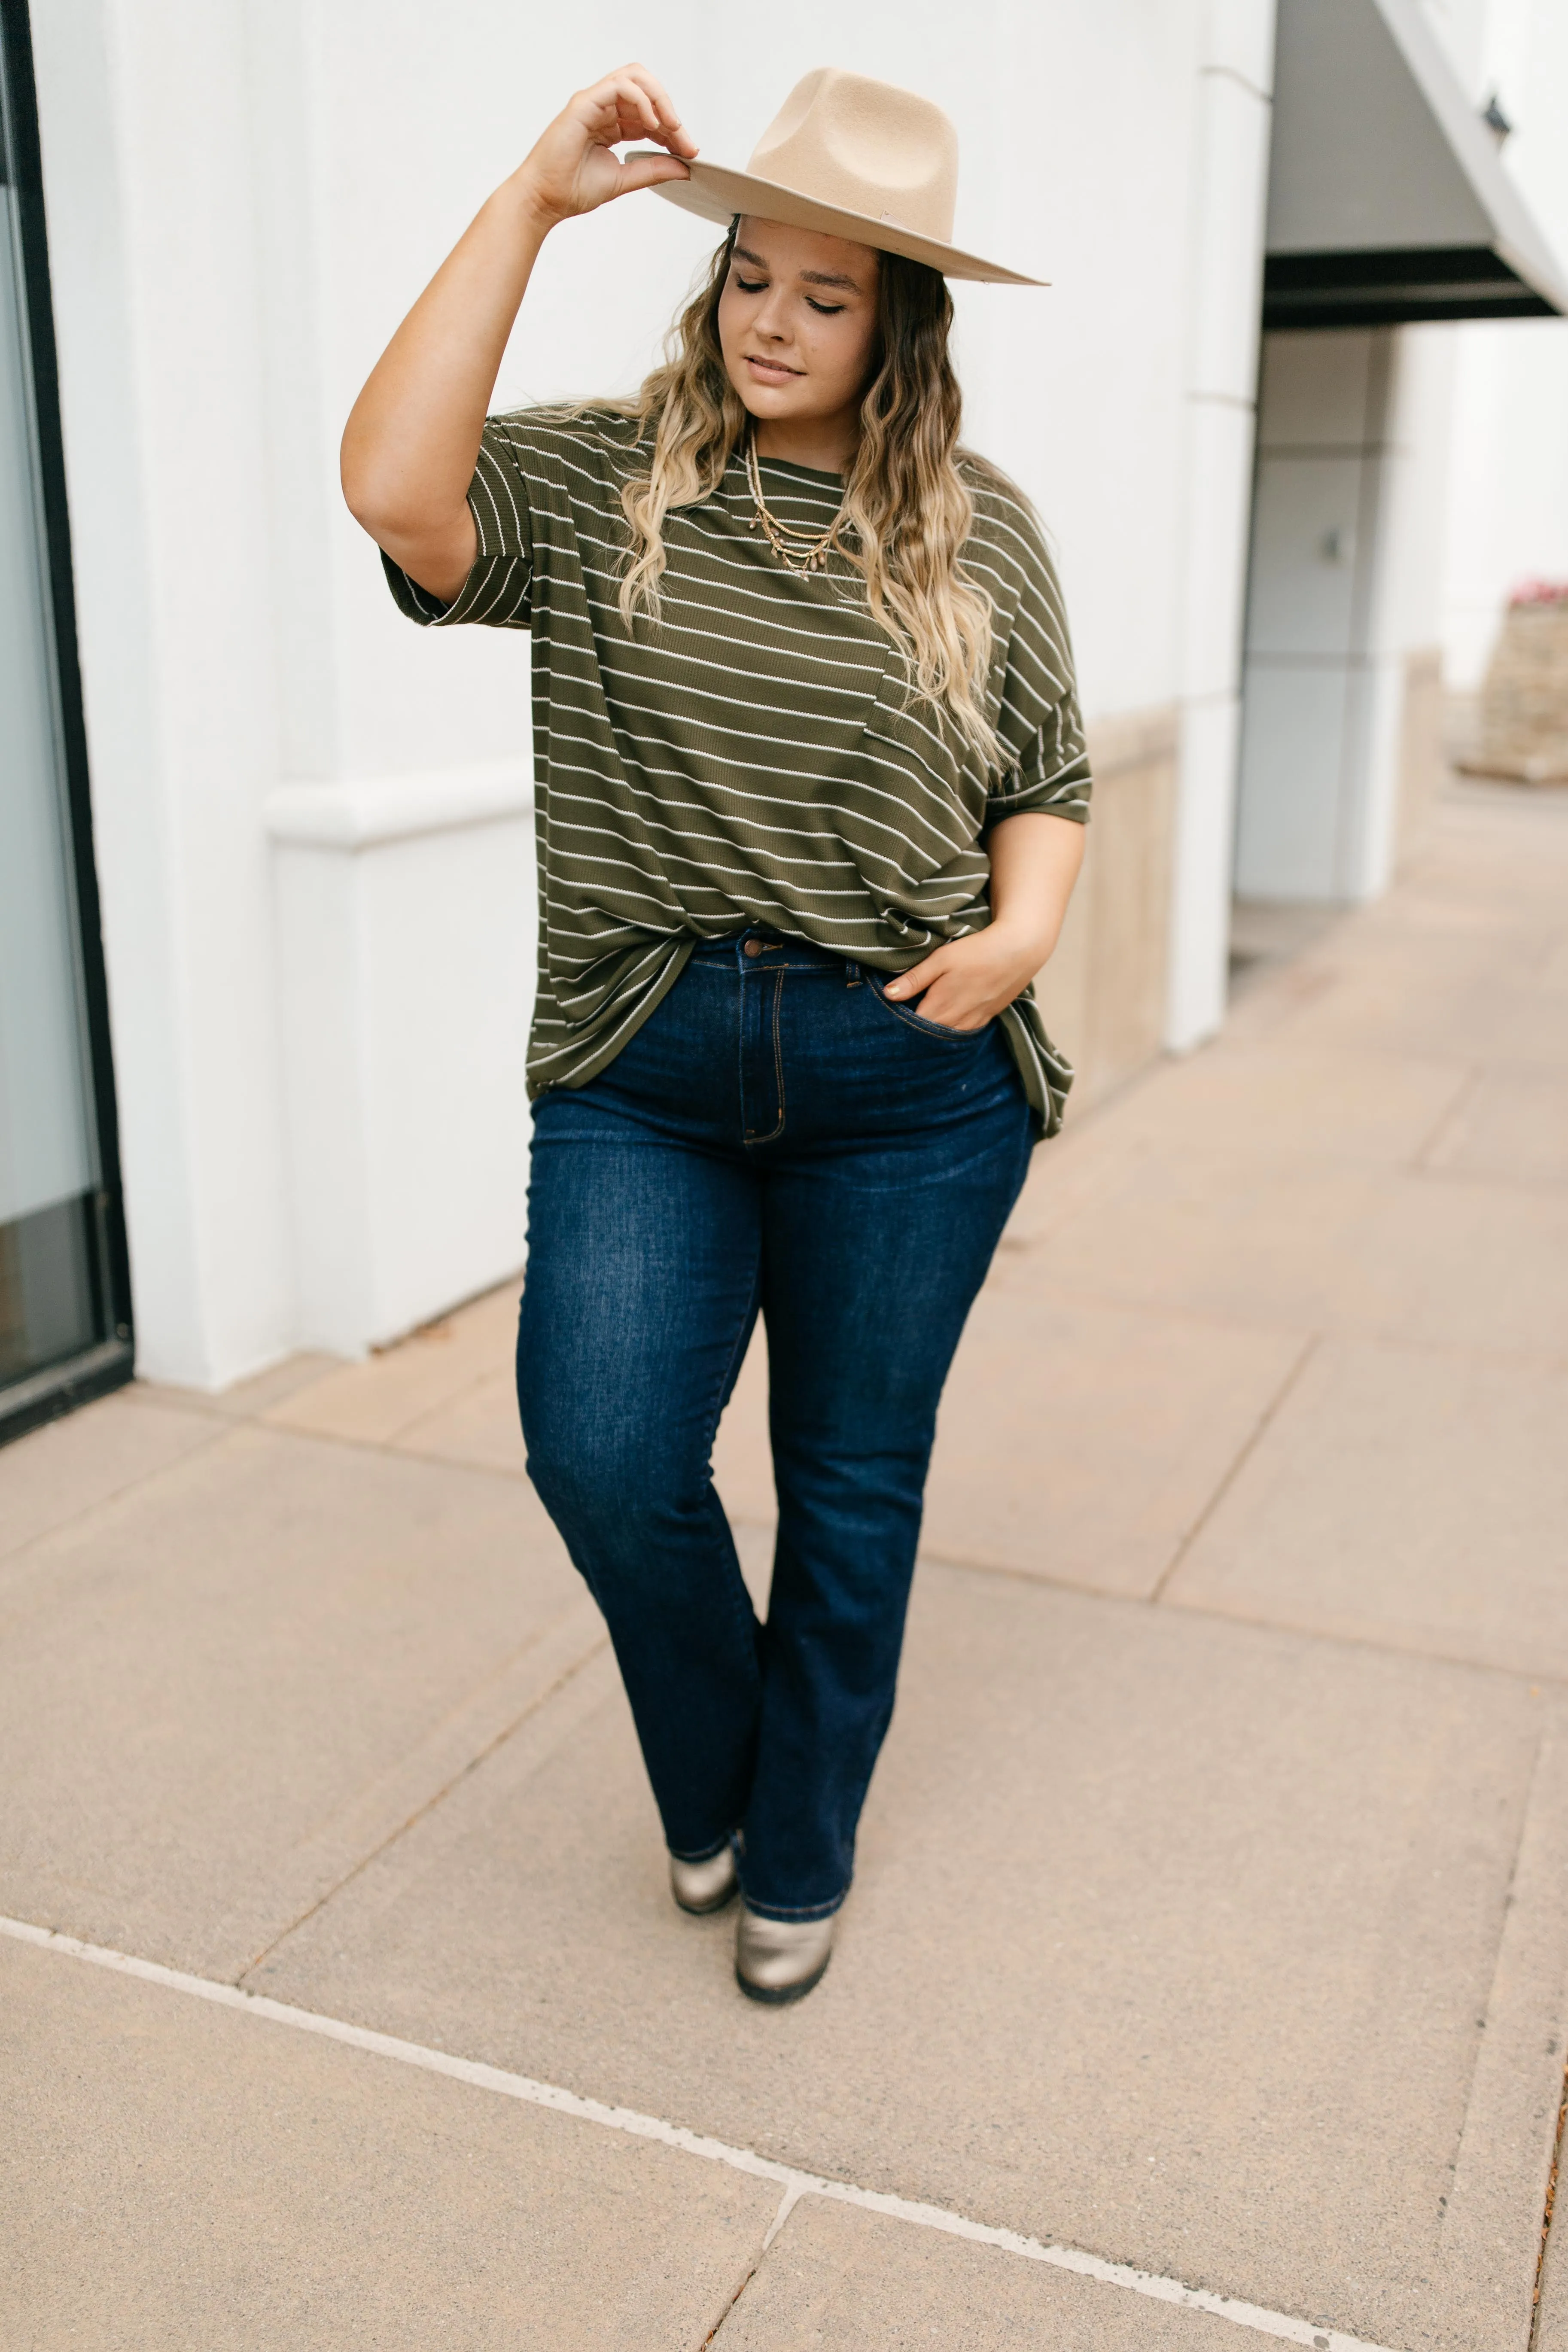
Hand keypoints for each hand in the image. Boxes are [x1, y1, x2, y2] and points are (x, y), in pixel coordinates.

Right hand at [515, 65, 696, 226]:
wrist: (544, 199)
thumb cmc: (572, 189)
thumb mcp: (625, 178)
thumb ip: (653, 169)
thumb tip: (684, 167)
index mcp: (611, 124)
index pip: (649, 114)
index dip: (673, 129)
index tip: (689, 150)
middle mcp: (602, 108)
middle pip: (645, 89)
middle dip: (670, 110)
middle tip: (684, 138)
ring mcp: (593, 103)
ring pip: (634, 78)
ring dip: (659, 99)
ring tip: (672, 127)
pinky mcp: (584, 104)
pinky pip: (619, 86)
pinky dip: (641, 100)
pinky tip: (652, 124)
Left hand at [883, 920, 1058, 1030]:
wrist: (1018, 951)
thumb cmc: (977, 951)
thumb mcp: (941, 959)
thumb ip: (915, 978)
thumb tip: (888, 994)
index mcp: (940, 1007)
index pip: (911, 1027)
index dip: (897, 1023)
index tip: (887, 1015)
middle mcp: (956, 1021)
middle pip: (926, 1035)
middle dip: (913, 1029)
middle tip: (900, 1018)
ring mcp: (972, 1022)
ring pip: (945, 1035)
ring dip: (932, 1030)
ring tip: (922, 1016)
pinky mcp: (985, 1019)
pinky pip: (962, 1031)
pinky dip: (950, 1028)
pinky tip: (945, 1017)